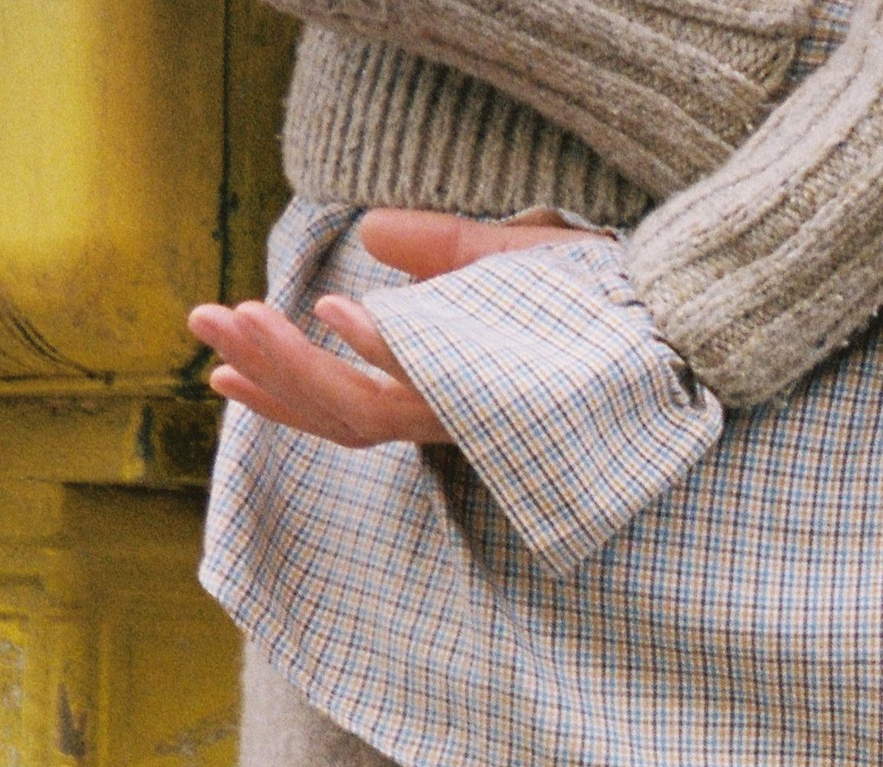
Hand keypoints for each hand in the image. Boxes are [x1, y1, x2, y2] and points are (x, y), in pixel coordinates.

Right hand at [187, 211, 578, 447]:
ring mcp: (475, 410)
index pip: (345, 406)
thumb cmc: (599, 305)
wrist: (679, 320)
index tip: (218, 370)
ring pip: (367, 407)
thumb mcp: (501, 263)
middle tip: (202, 328)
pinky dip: (381, 348)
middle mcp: (453, 417)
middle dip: (267, 372)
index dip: (280, 391)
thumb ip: (438, 252)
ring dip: (297, 362)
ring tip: (242, 319)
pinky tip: (334, 313)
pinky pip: (431, 378)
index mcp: (444, 395)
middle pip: (340, 413)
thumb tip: (374, 232)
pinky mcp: (502, 392)